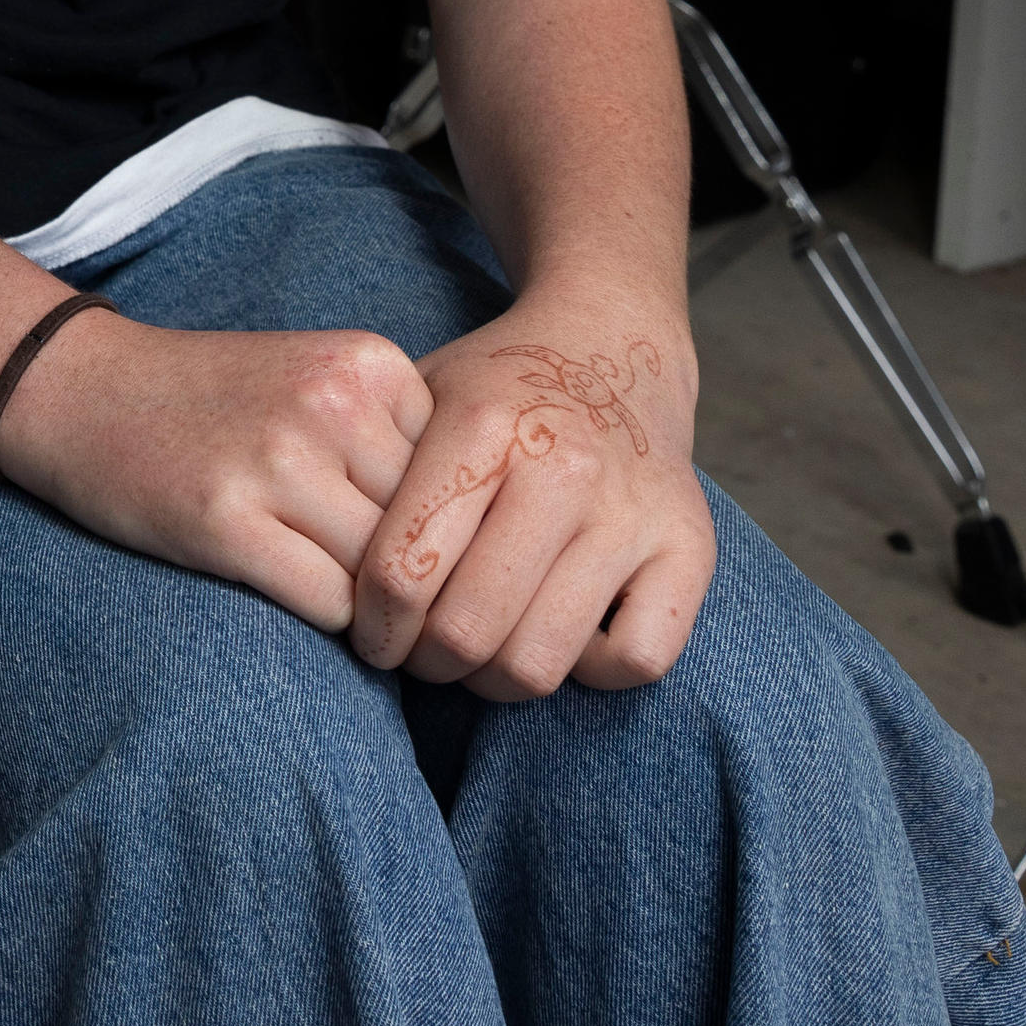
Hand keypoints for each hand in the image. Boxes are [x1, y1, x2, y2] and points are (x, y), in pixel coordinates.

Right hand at [0, 311, 437, 638]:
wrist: (82, 390)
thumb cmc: (215, 400)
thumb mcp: (321, 381)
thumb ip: (399, 439)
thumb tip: (493, 543)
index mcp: (370, 363)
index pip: (465, 477)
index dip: (450, 526)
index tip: (421, 547)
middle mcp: (333, 403)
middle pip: (434, 529)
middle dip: (425, 578)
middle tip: (405, 604)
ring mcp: (278, 460)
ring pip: (388, 575)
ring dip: (383, 611)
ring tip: (360, 610)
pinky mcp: (227, 521)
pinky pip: (330, 604)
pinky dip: (335, 625)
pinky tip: (306, 602)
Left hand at [350, 294, 709, 697]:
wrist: (612, 345)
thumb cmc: (497, 392)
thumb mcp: (419, 402)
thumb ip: (379, 484)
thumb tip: (334, 586)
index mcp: (484, 427)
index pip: (400, 572)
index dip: (372, 626)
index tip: (371, 633)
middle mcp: (565, 468)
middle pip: (468, 631)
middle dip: (427, 661)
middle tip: (418, 652)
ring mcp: (632, 513)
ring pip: (542, 661)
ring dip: (493, 680)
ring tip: (475, 654)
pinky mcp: (691, 549)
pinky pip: (635, 661)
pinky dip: (590, 671)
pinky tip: (560, 636)